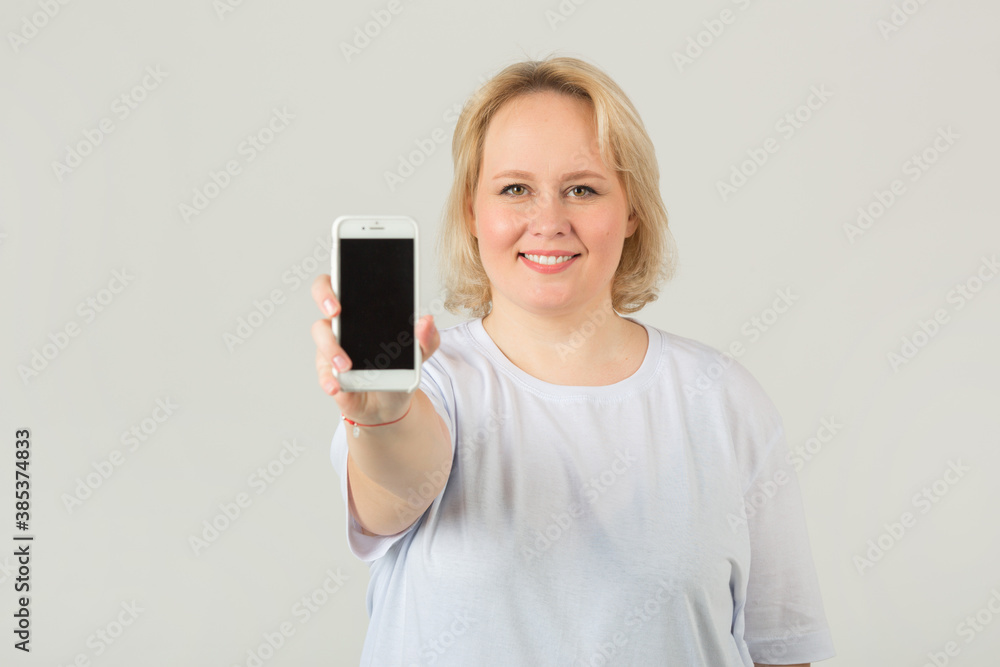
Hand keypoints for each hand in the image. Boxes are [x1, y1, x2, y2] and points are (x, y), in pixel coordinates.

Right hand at [310, 274, 440, 423]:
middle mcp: (344, 323)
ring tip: (345, 365)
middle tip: (336, 311)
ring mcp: (332, 347)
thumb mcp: (420, 352)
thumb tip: (426, 321)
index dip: (343, 278)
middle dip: (325, 298)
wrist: (392, 401)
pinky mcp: (329, 372)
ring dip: (331, 348)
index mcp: (365, 310)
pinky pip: (324, 372)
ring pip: (322, 337)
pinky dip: (329, 379)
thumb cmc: (399, 367)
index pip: (346, 282)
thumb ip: (427, 337)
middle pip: (324, 298)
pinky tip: (336, 386)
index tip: (347, 283)